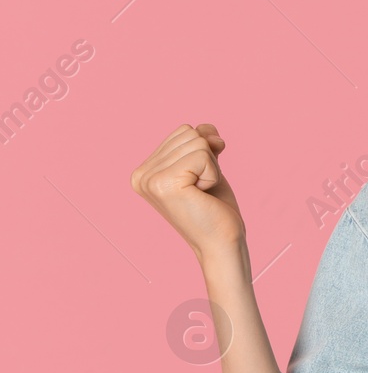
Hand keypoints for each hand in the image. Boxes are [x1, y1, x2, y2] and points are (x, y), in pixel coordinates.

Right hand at [130, 123, 245, 260]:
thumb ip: (203, 140)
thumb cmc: (214, 206)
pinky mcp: (164, 184)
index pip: (184, 131)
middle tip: (202, 189)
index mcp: (143, 171)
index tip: (198, 181)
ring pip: (198, 142)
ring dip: (211, 167)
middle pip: (190, 133)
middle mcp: (140, 175)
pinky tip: (202, 195)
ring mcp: (149, 179)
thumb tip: (208, 130)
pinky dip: (213, 174)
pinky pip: (203, 155)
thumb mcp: (207, 165)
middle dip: (208, 159)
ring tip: (201, 192)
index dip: (204, 152)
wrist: (221, 242)